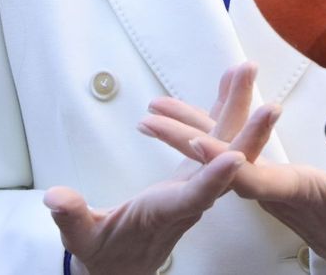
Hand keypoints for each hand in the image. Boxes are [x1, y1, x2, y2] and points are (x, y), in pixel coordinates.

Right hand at [44, 74, 248, 274]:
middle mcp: (192, 197)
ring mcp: (198, 182)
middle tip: (270, 105)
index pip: (195, 197)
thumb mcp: (82, 238)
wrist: (124, 265)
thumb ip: (72, 217)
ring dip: (238, 108)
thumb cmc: (103, 251)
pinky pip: (215, 137)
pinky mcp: (195, 171)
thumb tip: (55, 197)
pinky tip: (231, 82)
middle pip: (226, 164)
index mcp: (166, 212)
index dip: (216, 179)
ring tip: (246, 70)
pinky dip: (223, 108)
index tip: (237, 159)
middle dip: (248, 135)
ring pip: (226, 144)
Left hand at [143, 64, 325, 274]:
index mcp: (294, 193)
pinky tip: (196, 117)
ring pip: (222, 157)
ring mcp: (268, 189)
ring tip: (155, 113)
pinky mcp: (270, 185)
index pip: (251, 177)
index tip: (197, 143)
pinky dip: (214, 133)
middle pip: (222, 163)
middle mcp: (273, 192)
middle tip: (151, 117)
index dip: (222, 160)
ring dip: (190, 132)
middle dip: (186, 136)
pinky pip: (233, 156)